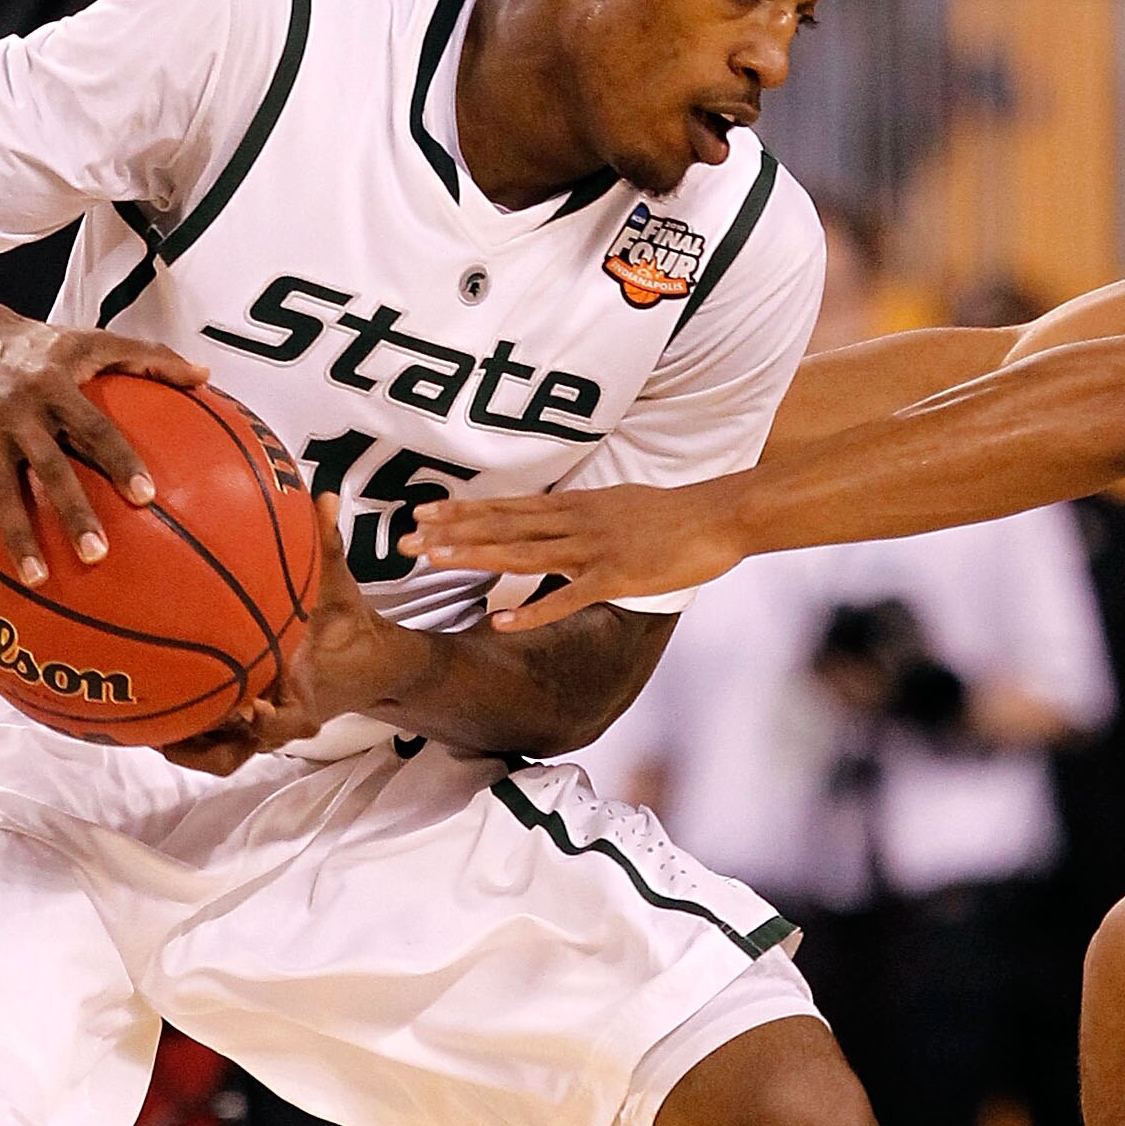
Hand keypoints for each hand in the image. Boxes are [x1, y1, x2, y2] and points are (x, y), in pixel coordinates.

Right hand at [0, 315, 205, 591]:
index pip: (94, 427)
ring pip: (0, 493)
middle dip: (71, 511)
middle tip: (98, 554)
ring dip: (17, 538)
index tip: (146, 496)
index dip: (119, 459)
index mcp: (55, 386)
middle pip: (47, 467)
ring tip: (38, 580)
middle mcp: (17, 412)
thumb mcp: (93, 340)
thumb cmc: (42, 347)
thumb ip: (149, 358)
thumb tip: (205, 375)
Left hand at [162, 498, 419, 774]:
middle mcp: (279, 717)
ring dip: (183, 743)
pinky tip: (144, 702)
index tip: (252, 707)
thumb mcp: (342, 585)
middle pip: (236, 752)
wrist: (368, 661)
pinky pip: (209, 736)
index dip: (271, 722)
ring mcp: (259, 726)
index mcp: (306, 693)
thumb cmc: (349, 623)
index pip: (291, 720)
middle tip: (162, 725)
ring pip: (217, 752)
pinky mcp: (244, 722)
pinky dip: (183, 728)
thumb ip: (330, 546)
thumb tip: (325, 496)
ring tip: (138, 724)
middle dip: (200, 744)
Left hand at [407, 479, 747, 631]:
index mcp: (576, 506)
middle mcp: (575, 522)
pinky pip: (566, 596)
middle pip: (503, 526)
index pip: (509, 507)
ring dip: (476, 557)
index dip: (464, 511)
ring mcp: (594, 549)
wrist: (719, 517)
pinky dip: (532, 610)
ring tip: (434, 563)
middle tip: (405, 540)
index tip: (423, 513)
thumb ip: (583, 516)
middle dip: (452, 533)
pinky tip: (501, 621)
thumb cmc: (674, 516)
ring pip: (523, 553)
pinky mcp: (615, 577)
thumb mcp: (619, 504)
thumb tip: (556, 521)